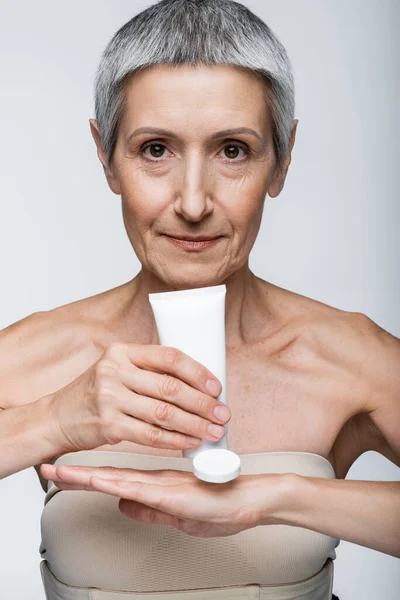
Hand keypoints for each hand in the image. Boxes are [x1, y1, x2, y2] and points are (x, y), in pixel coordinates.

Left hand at [40, 463, 286, 537]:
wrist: (255, 498)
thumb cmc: (224, 504)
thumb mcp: (180, 515)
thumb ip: (150, 509)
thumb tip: (122, 506)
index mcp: (156, 486)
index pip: (113, 481)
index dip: (86, 477)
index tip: (62, 474)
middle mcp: (155, 481)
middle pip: (108, 477)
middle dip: (75, 474)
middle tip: (48, 469)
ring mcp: (163, 485)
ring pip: (116, 479)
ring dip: (85, 477)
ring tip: (59, 472)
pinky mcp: (173, 492)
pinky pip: (137, 487)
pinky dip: (114, 483)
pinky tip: (97, 480)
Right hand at [46, 342, 230, 453]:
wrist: (58, 417)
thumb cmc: (95, 393)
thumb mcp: (117, 370)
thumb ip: (148, 371)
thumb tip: (196, 384)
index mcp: (122, 351)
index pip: (168, 356)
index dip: (197, 372)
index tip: (216, 387)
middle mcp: (114, 370)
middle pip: (170, 386)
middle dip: (202, 403)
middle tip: (222, 414)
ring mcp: (109, 398)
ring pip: (164, 413)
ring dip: (194, 424)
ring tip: (213, 431)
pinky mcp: (108, 425)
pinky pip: (150, 435)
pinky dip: (174, 440)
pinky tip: (190, 442)